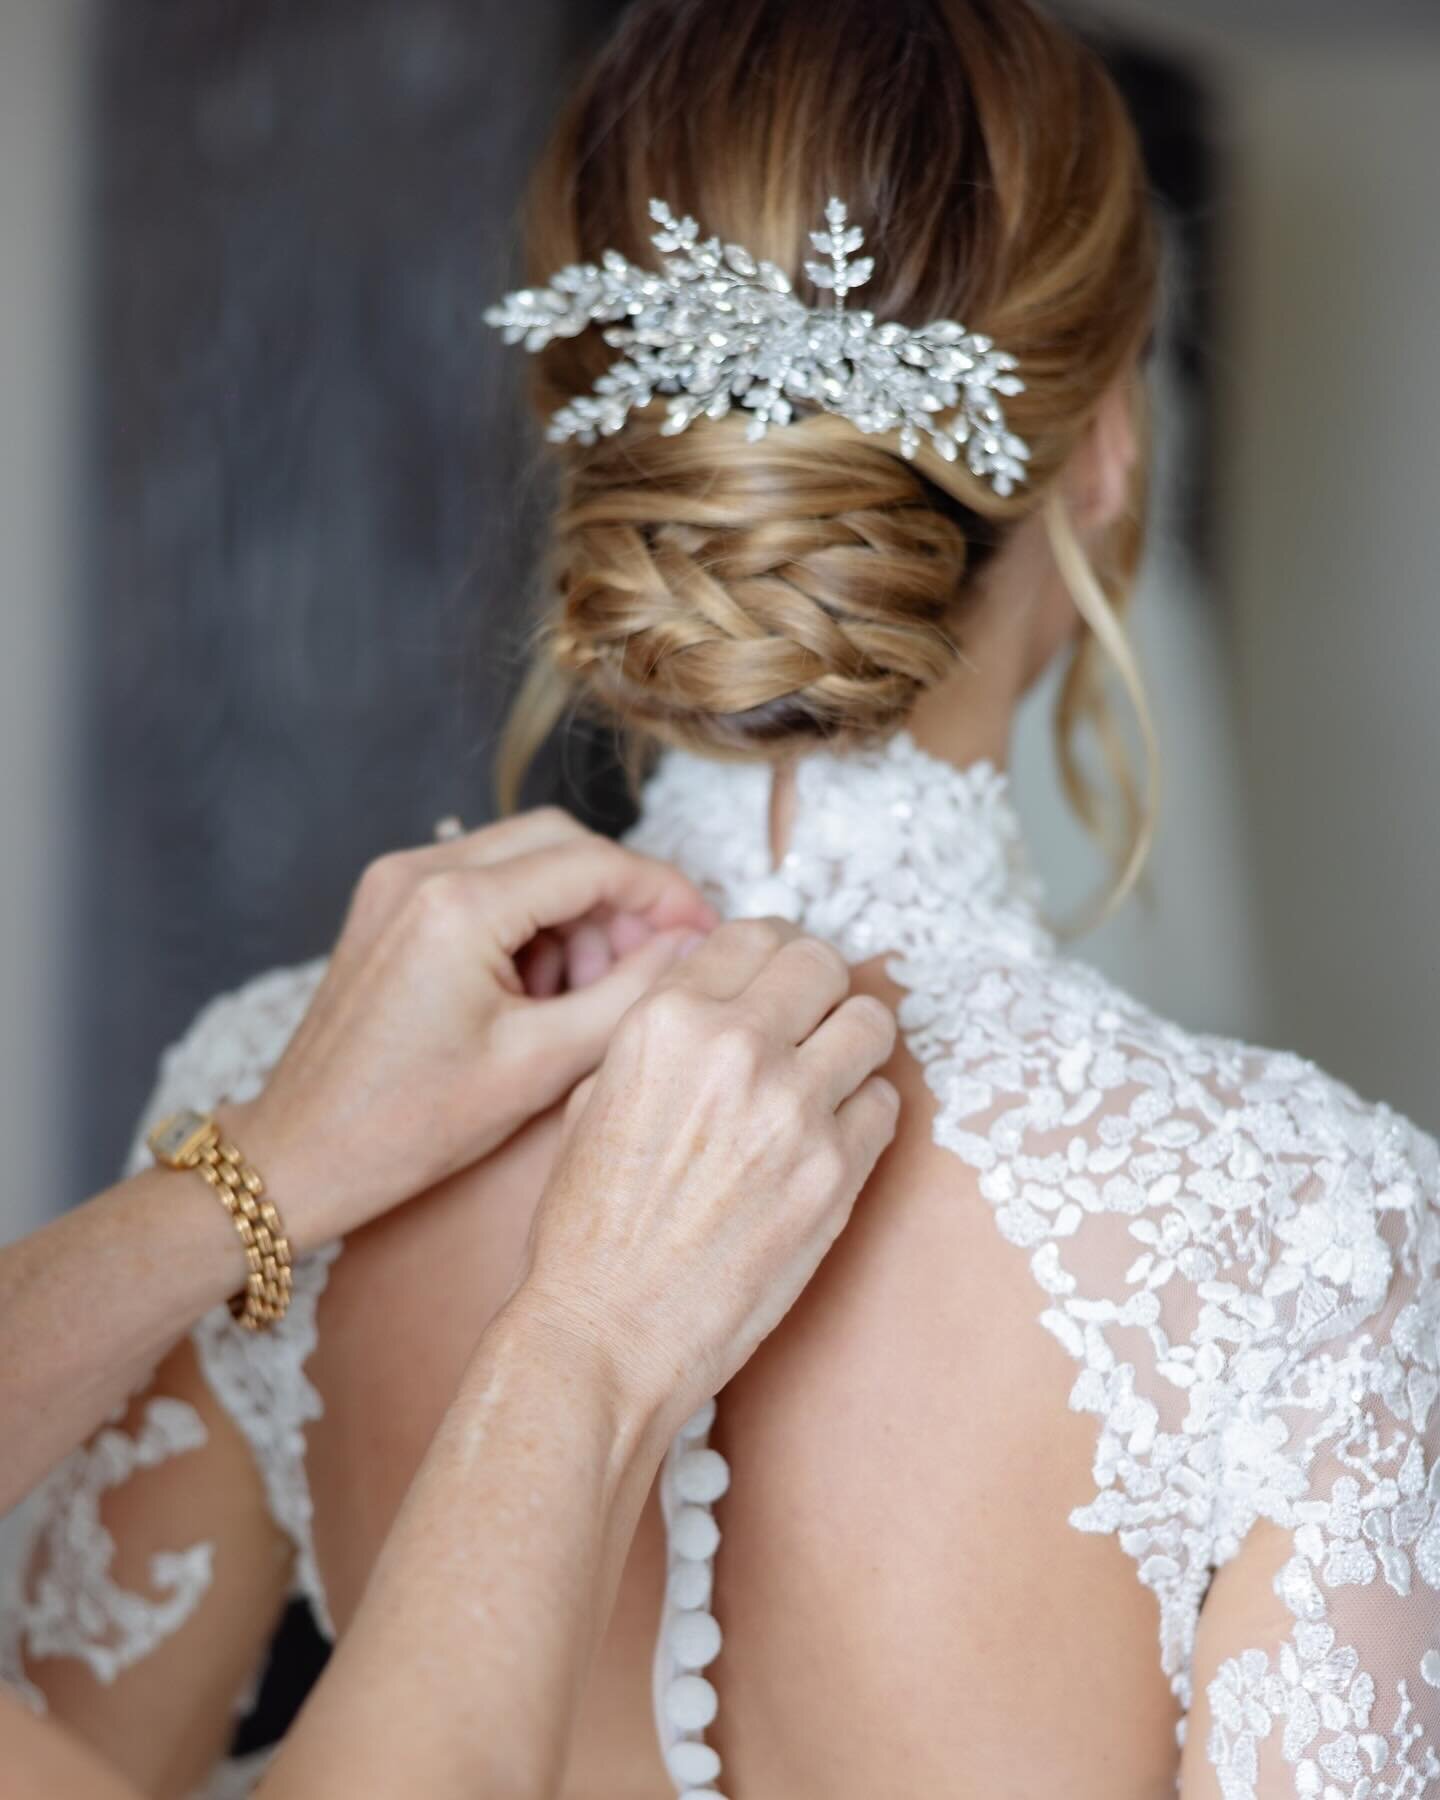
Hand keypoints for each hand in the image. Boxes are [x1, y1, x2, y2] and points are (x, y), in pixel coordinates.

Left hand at [225, 809, 716, 1245]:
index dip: (665, 895)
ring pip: (525, 858)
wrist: (300, 1154)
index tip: (705, 934)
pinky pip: (484, 882)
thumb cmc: (406, 1126)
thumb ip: (630, 997)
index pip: (595, 863)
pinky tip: (541, 990)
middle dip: (618, 899)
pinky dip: (528, 921)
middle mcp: (421, 870)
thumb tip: (692, 949)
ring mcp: (397, 881)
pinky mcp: (389, 903)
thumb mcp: (539, 1067)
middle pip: (562, 842)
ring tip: (588, 995)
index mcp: (458, 906)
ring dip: (573, 912)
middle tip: (653, 965)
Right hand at [508, 919, 899, 1437]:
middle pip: (822, 963)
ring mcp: (795, 1109)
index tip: (778, 974)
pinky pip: (884, 1105)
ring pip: (870, 1023)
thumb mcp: (595, 1094)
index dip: (772, 951)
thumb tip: (720, 994)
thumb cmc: (588, 1223)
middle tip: (809, 1019)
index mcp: (666, 1019)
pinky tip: (829, 1136)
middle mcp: (735, 1048)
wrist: (607, 1332)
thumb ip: (662, 1031)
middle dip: (817, 987)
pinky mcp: (837, 1173)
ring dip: (852, 1041)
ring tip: (829, 1073)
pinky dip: (863, 1112)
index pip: (755, 934)